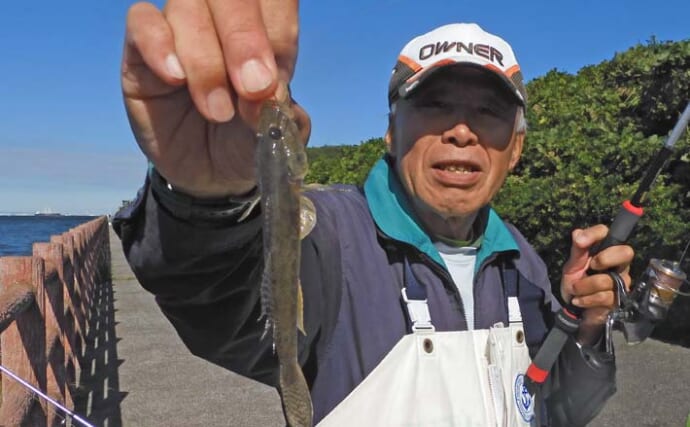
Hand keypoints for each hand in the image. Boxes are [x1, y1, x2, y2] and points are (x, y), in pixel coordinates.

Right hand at [121, 0, 310, 197]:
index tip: (272, 87)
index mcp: (267, 28)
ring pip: (188, 7)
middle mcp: (224, 19)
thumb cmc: (246, 140)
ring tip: (217, 111)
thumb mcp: (272, 134)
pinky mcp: (140, 47)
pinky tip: (175, 79)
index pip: (275, 2)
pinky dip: (158, 45)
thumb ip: (280, 109)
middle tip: (252, 88)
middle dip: (244, 39)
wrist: (209, 174)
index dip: (277, 37)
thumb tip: (272, 91)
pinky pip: (141, 20)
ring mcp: (180, 28)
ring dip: (205, 61)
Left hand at [560, 225, 633, 344]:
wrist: (575, 309)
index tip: (580, 241)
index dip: (595, 234)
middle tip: (590, 267)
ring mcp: (622, 282)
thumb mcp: (572, 266)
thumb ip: (577, 250)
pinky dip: (586, 299)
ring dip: (584, 287)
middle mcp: (618, 264)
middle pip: (626, 252)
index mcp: (605, 251)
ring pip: (607, 280)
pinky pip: (604, 297)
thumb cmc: (576, 282)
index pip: (607, 233)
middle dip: (605, 259)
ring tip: (576, 290)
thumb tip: (578, 233)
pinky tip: (580, 301)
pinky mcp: (620, 299)